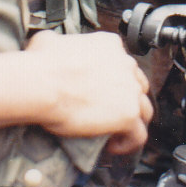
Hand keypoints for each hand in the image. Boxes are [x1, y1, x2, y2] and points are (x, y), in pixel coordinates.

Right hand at [26, 30, 151, 154]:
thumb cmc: (42, 63)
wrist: (43, 83)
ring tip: (114, 132)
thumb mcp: (48, 41)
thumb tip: (50, 46)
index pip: (122, 63)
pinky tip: (112, 145)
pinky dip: (128, 142)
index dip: (113, 79)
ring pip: (144, 109)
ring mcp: (130, 90)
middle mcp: (125, 64)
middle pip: (137, 84)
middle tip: (108, 111)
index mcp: (110, 45)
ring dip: (132, 121)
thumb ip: (58, 43)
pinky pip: (138, 134)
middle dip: (126, 98)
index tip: (100, 91)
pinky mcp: (128, 114)